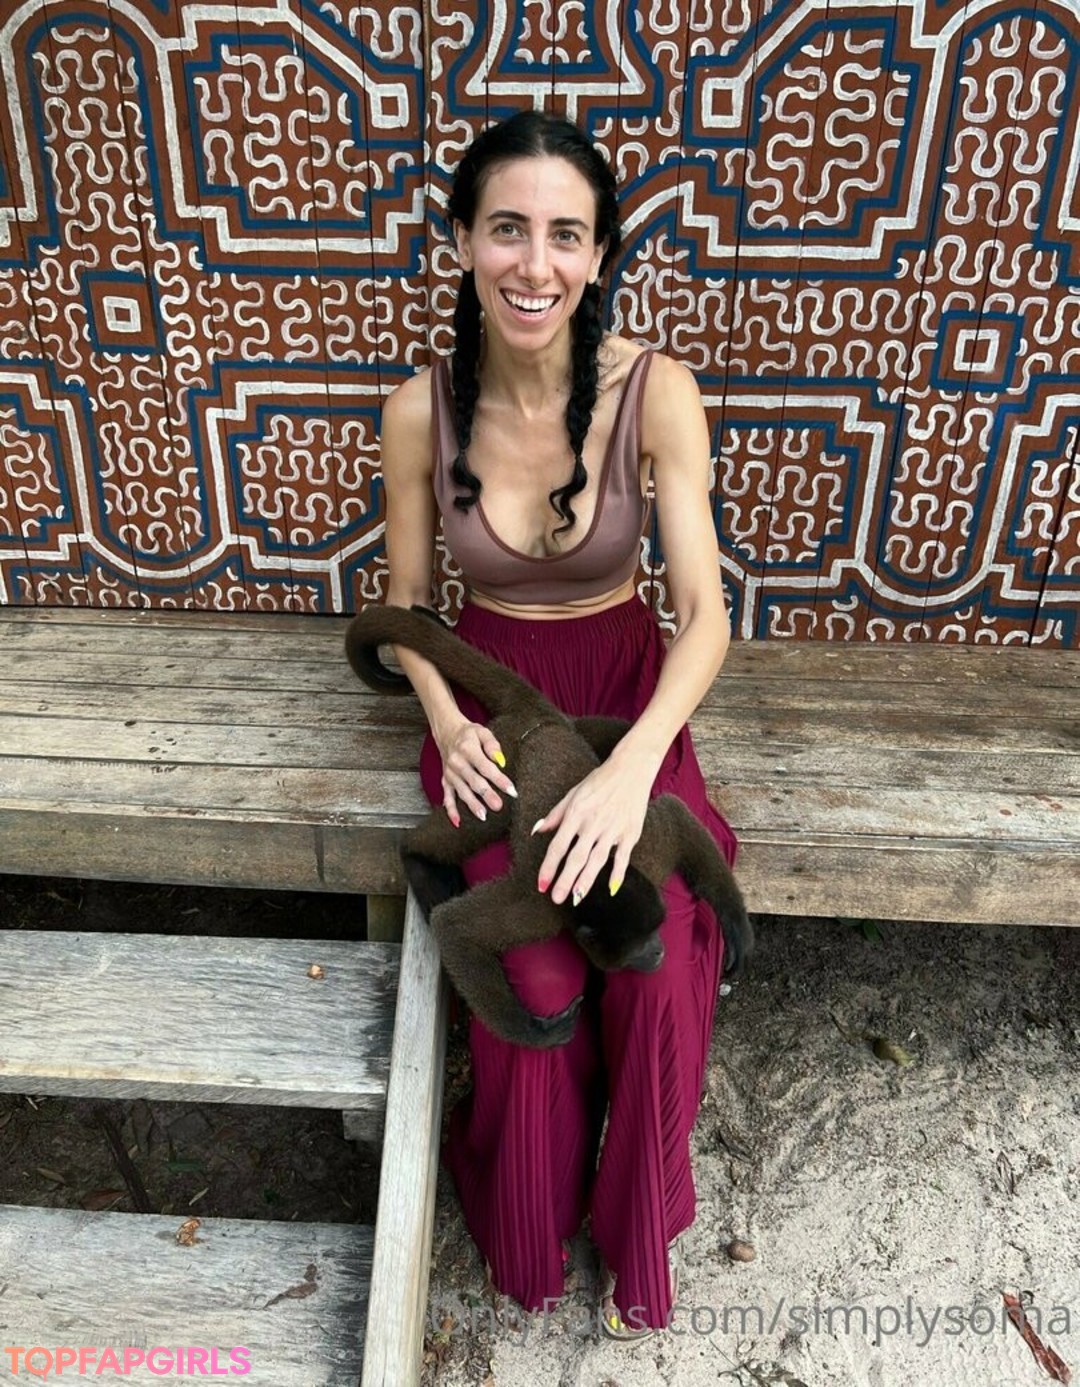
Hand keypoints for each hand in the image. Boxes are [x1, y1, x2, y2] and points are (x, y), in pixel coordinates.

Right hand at [436, 715, 516, 825]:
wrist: (447, 732)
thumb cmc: (469, 734)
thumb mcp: (482, 732)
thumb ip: (492, 745)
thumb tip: (500, 760)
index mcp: (468, 750)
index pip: (486, 767)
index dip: (499, 779)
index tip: (512, 790)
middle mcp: (457, 763)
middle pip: (474, 781)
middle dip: (487, 794)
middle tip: (499, 806)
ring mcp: (450, 773)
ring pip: (462, 791)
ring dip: (472, 804)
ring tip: (483, 816)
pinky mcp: (446, 780)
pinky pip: (447, 797)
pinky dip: (451, 810)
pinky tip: (458, 822)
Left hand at [533, 754, 652, 905]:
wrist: (631, 769)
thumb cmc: (599, 781)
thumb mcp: (573, 793)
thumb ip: (555, 814)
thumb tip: (537, 831)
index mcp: (576, 813)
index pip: (558, 845)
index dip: (548, 866)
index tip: (541, 884)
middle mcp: (593, 823)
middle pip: (577, 857)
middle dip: (565, 880)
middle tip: (556, 898)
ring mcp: (613, 829)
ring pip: (597, 860)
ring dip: (586, 880)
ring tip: (576, 897)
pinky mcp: (631, 833)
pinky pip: (623, 857)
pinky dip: (618, 873)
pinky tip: (611, 889)